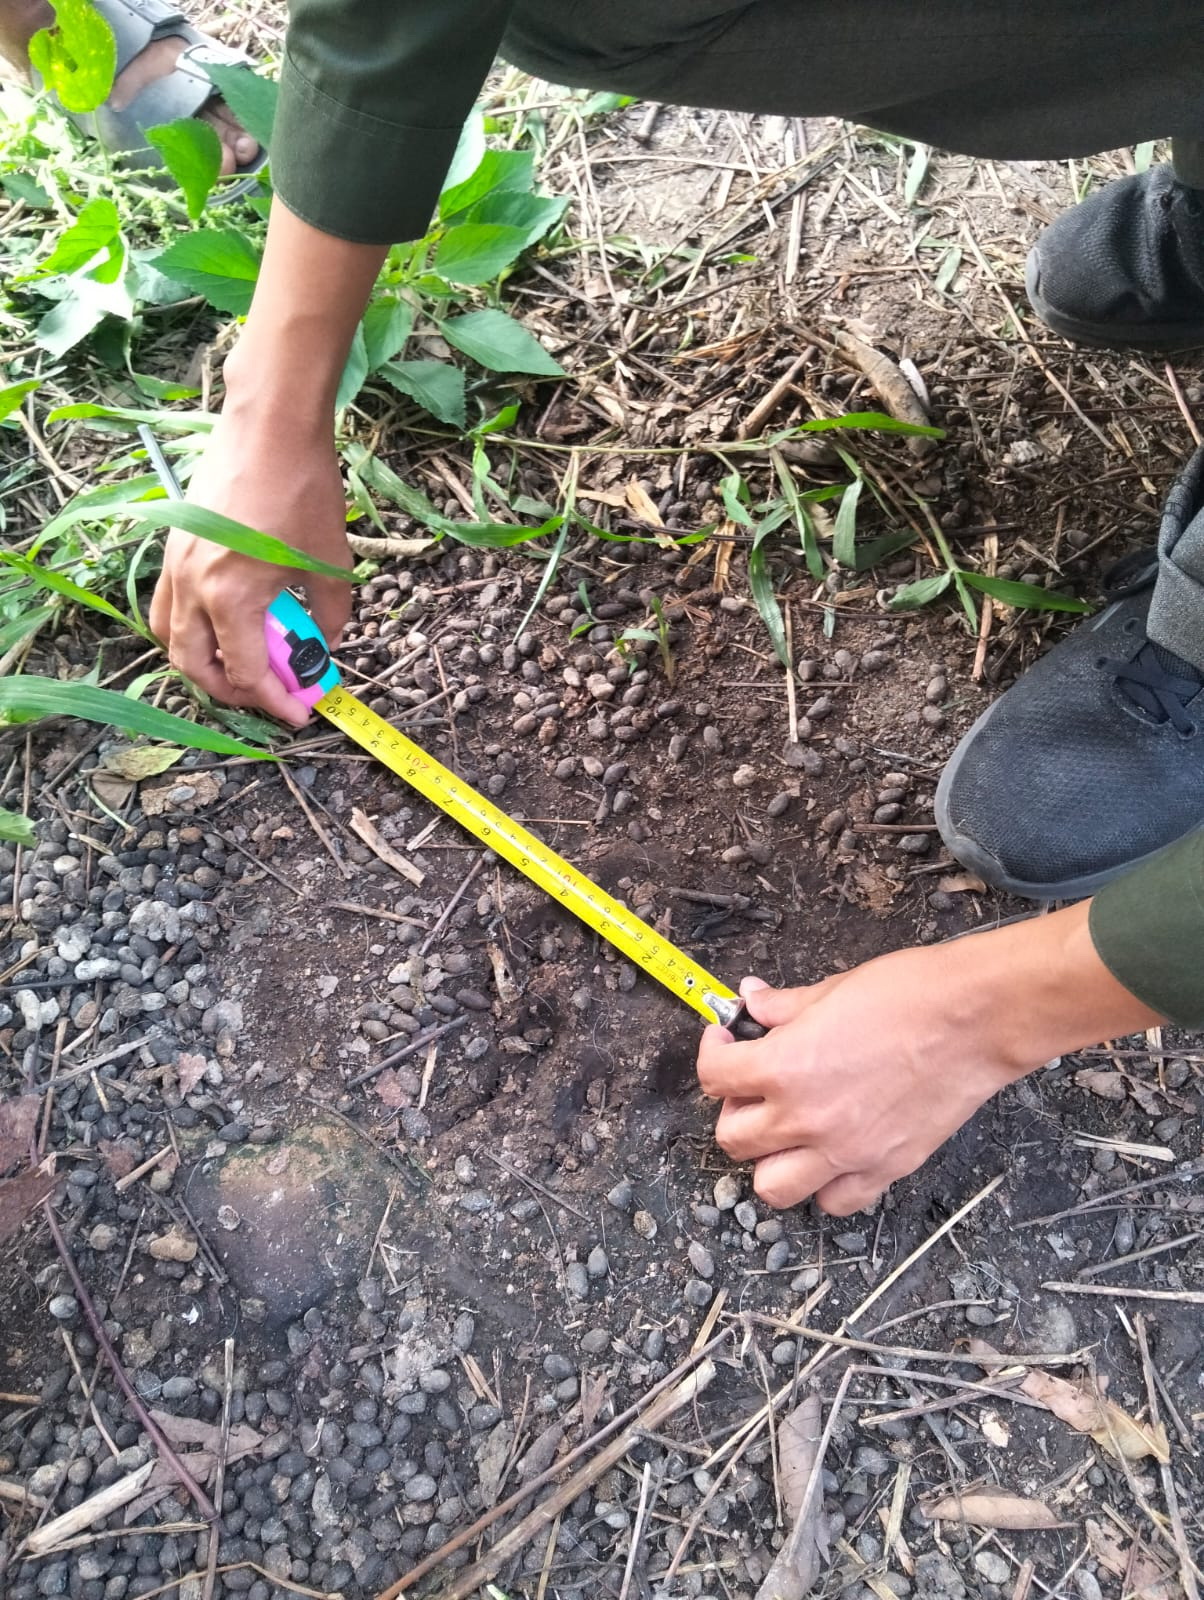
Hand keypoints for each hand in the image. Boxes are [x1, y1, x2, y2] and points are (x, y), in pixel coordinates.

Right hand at [149, 411, 351, 726]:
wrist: (269, 424)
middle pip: (194, 666)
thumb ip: (330, 614)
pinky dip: (192, 628)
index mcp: (230, 597)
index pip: (245, 672)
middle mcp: (192, 587)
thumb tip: (328, 644)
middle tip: (271, 694)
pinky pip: (167, 605)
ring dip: (203, 663)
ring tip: (243, 664)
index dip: (275, 700)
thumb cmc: (304, 487)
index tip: (300, 712)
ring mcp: (175, 566)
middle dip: (233, 691)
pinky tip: (227, 623)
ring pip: (171, 638)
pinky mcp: (174, 547)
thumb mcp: (331, 561)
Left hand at [696, 903, 1161, 1214]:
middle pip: (733, 1139)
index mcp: (784, 1069)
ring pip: (772, 1188)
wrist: (977, 1018)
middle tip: (755, 1084)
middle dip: (735, 1107)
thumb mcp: (831, 989)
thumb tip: (752, 1001)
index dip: (714, 1053)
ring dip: (770, 1159)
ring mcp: (845, 1153)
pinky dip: (825, 1186)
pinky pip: (834, 1202)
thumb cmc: (911, 994)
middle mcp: (806, 1120)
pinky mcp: (884, 1169)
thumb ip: (782, 1007)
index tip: (729, 1041)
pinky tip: (832, 1153)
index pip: (714, 1077)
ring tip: (787, 1129)